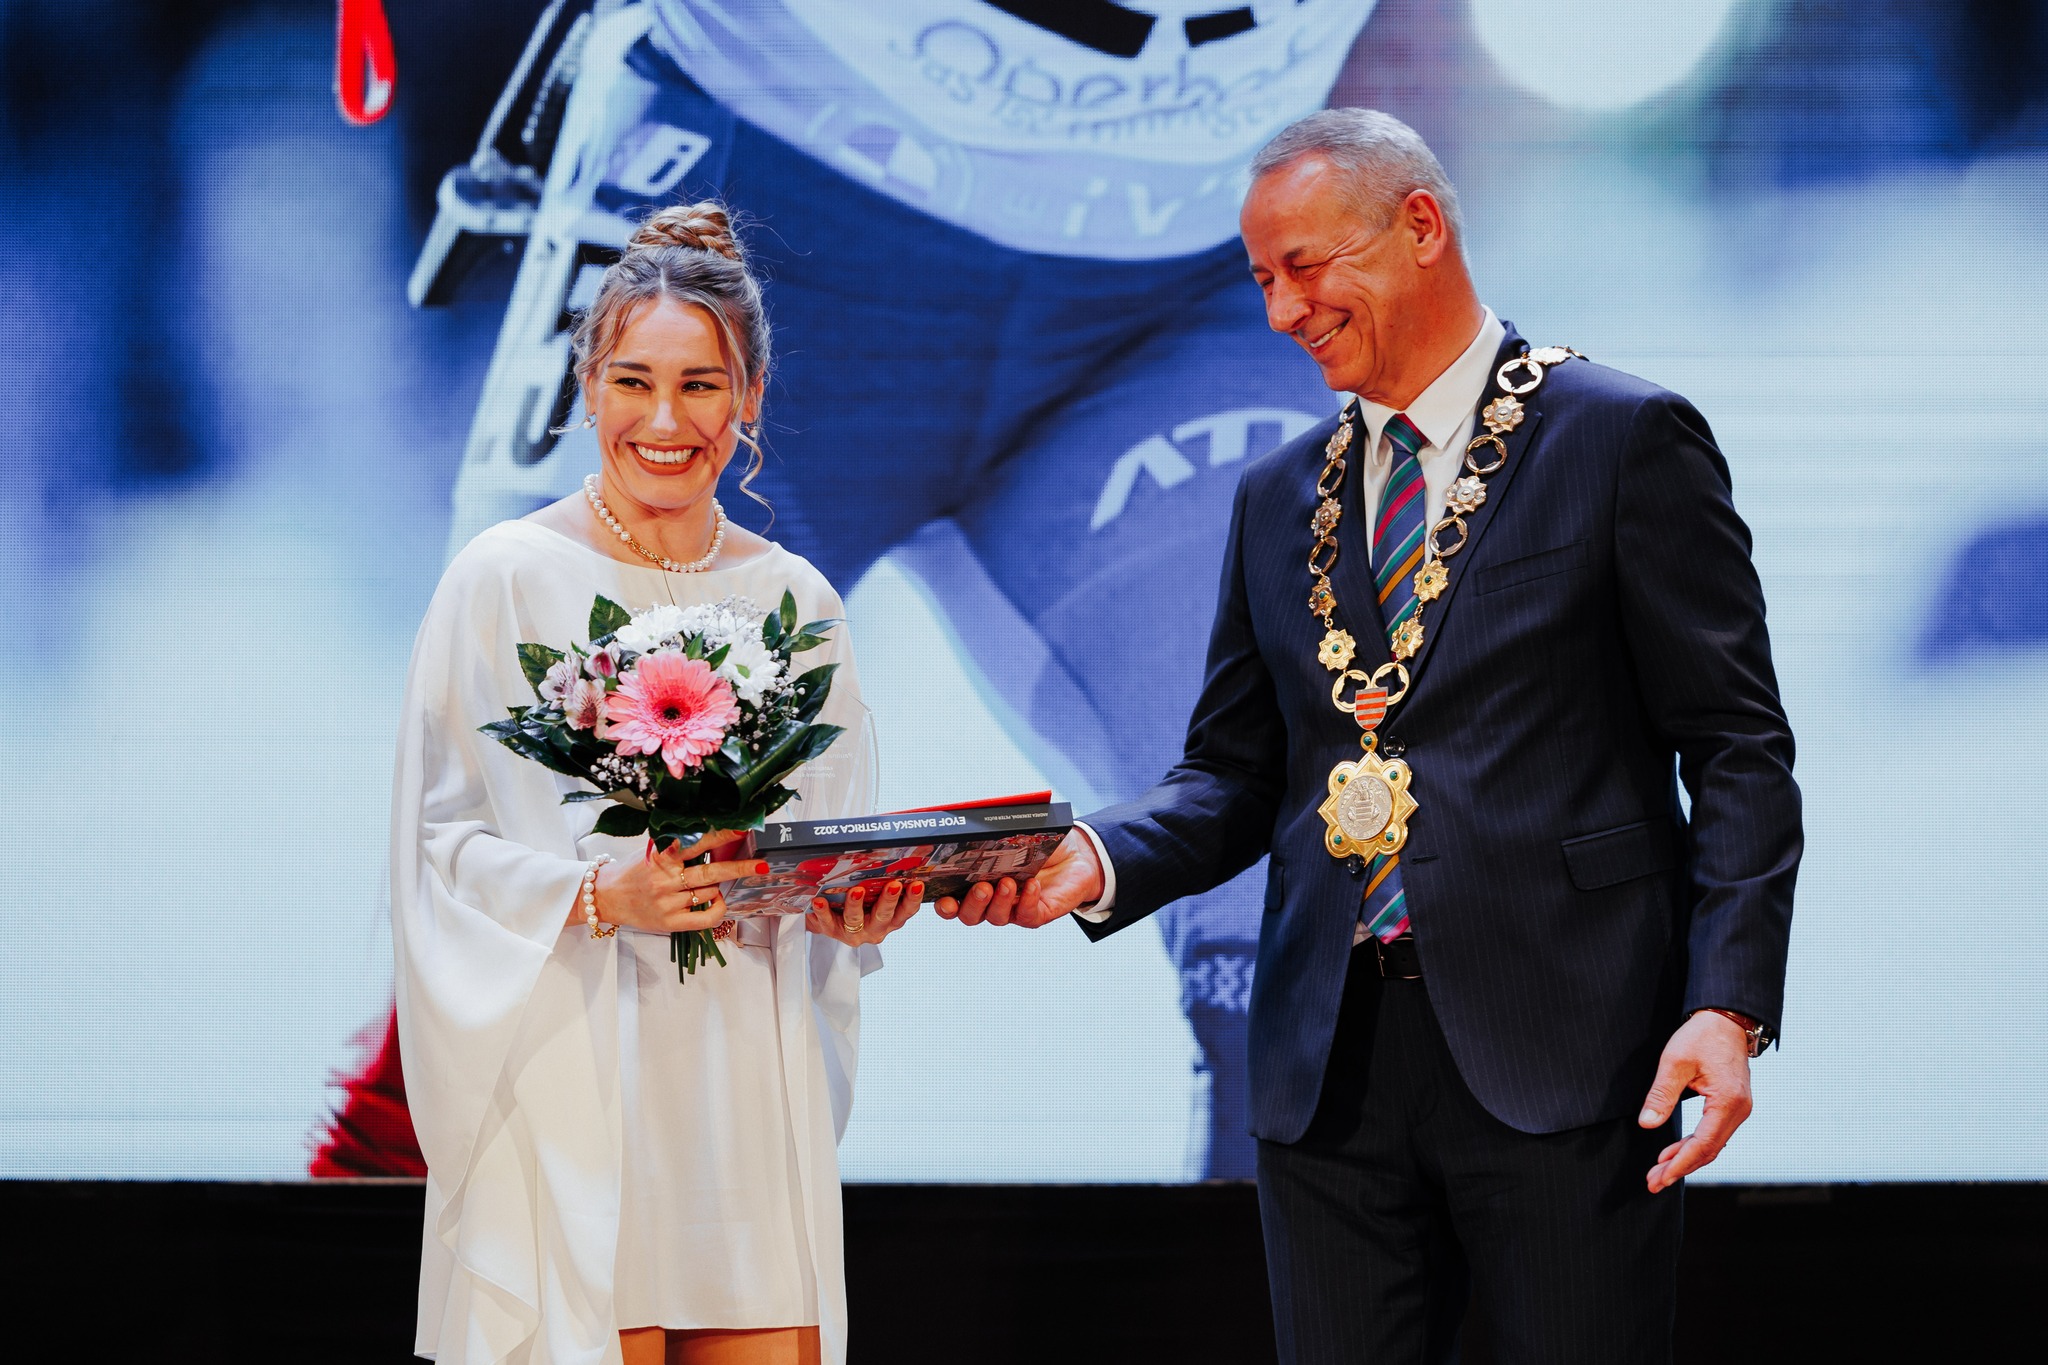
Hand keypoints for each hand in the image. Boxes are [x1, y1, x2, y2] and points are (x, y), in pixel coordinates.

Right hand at [577, 829, 766, 934]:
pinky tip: (719, 903)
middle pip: (710, 872)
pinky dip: (718, 910)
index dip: (720, 836)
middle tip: (761, 865)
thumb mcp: (651, 852)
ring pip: (709, 893)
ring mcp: (668, 903)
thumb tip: (714, 838)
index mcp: (661, 857)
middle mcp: (665, 879)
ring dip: (718, 887)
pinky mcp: (669, 923)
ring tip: (710, 883)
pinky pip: (705, 918)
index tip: (742, 829)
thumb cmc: (632, 871)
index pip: (696, 843)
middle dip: (739, 867)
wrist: (605, 897)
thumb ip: (678, 848)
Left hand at [807, 878, 922, 947]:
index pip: (906, 911)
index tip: (917, 884)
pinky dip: (823, 912)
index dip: (913, 899)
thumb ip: (886, 884)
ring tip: (856, 891)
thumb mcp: (877, 897)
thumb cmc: (860, 905)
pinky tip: (819, 901)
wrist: (831, 921)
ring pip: (856, 920)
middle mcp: (875, 929)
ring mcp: (854, 932)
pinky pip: (827, 923)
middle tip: (892, 885)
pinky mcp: (833, 931)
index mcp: (891, 920)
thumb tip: (896, 859)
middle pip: (884, 916)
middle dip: (889, 900)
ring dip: (856, 905)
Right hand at [932, 829, 1103, 928]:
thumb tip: (969, 816)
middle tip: (980, 886)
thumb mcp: (1011, 832)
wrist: (1076, 854)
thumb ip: (990, 828)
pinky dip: (1027, 901)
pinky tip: (1032, 885)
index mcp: (975, 883)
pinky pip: (1027, 916)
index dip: (942, 903)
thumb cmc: (1036, 841)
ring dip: (999, 901)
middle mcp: (990, 901)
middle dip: (970, 904)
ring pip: (996, 917)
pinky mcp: (1037, 914)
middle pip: (969, 915)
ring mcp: (1013, 910)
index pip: (950, 901)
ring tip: (1007, 882)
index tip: (938, 894)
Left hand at [1638, 1010, 1754, 1192]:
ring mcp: (1739, 1109)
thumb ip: (1661, 1094)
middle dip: (1680, 1168)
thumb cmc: (1701, 1036)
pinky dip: (1694, 1146)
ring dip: (1686, 1160)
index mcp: (1728, 1102)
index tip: (1660, 1178)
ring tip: (1660, 1172)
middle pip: (1709, 1151)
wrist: (1726, 1019)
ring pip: (1712, 1145)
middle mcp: (1740, 1111)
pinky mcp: (1733, 1106)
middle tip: (1654, 1182)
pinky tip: (1675, 1152)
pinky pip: (1714, 1133)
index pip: (1702, 1144)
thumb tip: (1647, 1123)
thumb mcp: (1675, 1062)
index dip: (1679, 1164)